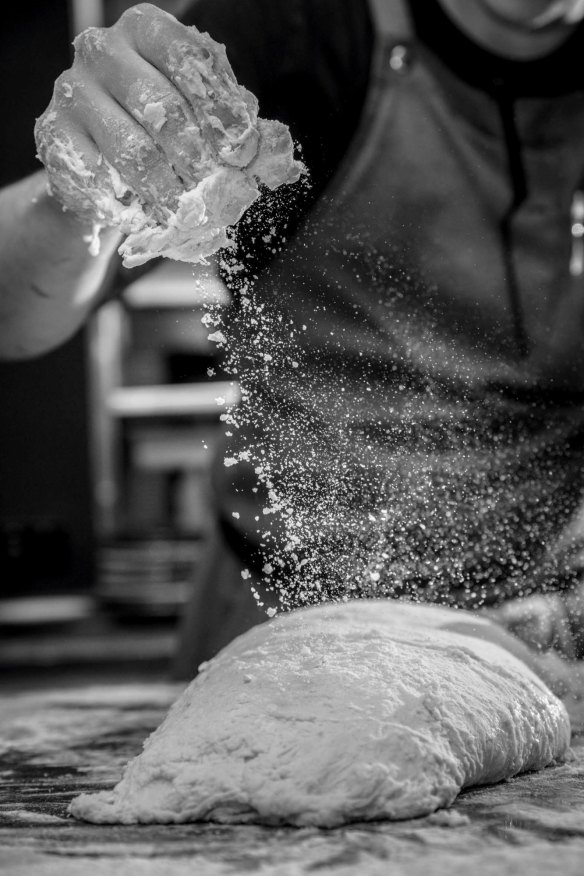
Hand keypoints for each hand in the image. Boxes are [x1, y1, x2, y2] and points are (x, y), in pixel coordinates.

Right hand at [34, 3, 260, 226]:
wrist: (96, 156)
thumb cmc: (157, 129)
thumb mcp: (195, 113)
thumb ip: (224, 121)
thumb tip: (259, 149)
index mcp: (145, 30)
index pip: (188, 58)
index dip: (220, 107)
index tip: (241, 150)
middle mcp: (102, 50)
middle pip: (162, 108)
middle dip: (197, 158)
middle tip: (214, 191)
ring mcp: (72, 90)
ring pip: (132, 150)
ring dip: (167, 191)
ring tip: (186, 214)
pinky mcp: (51, 133)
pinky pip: (95, 178)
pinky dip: (126, 205)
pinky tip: (143, 217)